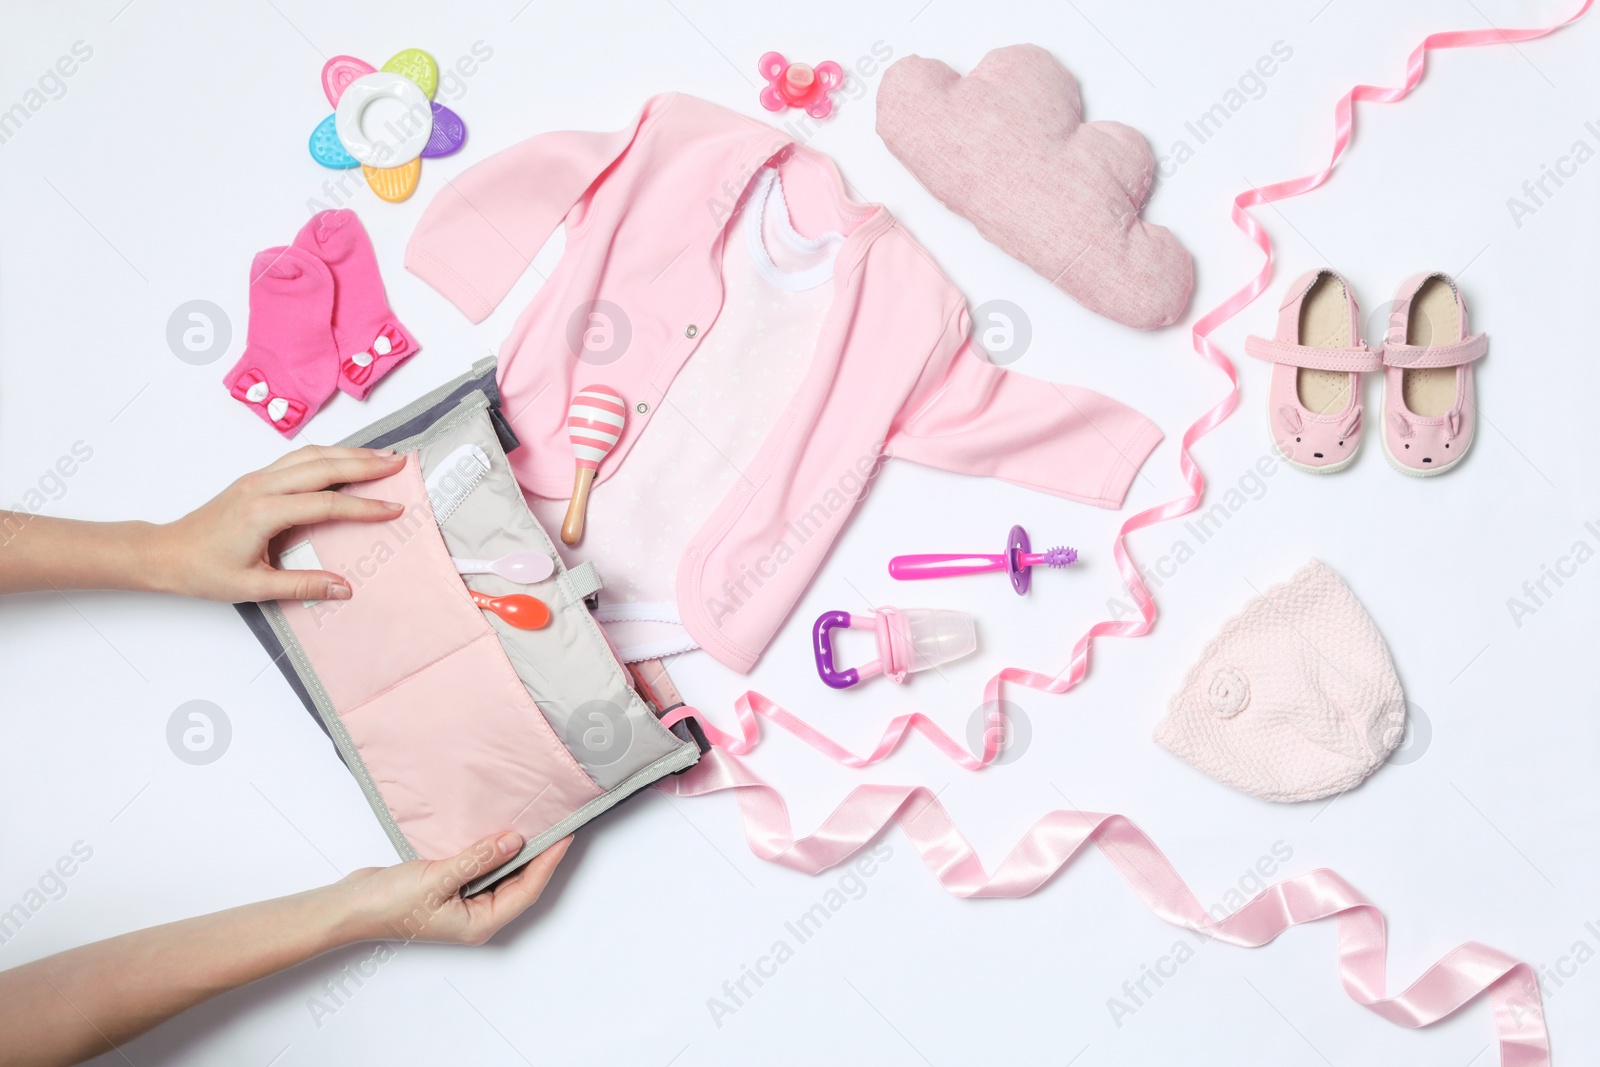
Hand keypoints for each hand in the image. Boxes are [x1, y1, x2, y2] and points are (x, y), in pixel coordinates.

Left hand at [148, 445, 406, 601]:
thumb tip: (344, 588)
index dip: (363, 508)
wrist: (164, 554)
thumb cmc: (203, 571)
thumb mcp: (253, 587)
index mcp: (263, 512)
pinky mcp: (257, 479)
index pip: (326, 504)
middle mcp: (262, 487)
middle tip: (400, 463)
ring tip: (382, 456)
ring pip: (312, 455)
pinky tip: (346, 460)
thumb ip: (302, 586)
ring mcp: (258, 478)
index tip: (394, 509)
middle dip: (365, 463)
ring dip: (349, 453)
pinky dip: (329, 455)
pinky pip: (299, 458)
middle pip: (324, 466)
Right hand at [336, 833, 571, 944]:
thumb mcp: (438, 878)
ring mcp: (465, 902)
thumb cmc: (389, 903)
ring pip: (502, 874)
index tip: (565, 835)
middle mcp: (478, 915)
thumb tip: (515, 840)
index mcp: (480, 923)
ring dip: (516, 852)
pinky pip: (483, 867)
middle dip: (539, 856)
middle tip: (558, 824)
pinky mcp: (452, 888)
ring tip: (536, 823)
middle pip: (520, 883)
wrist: (351, 905)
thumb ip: (479, 858)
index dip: (548, 862)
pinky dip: (493, 850)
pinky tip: (500, 832)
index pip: (527, 889)